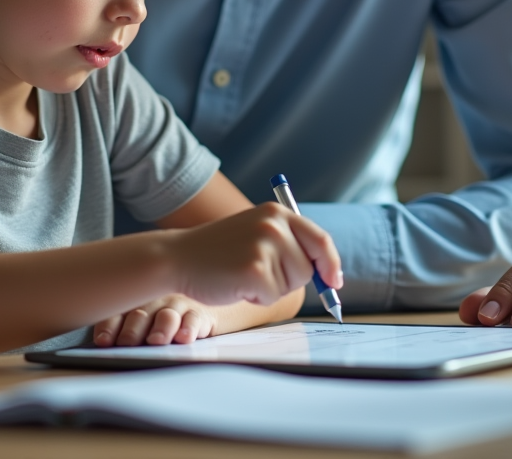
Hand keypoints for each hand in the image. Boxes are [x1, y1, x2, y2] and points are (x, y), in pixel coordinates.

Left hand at [91, 295, 217, 346]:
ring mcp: (177, 305)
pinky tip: (184, 337)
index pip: (117, 314)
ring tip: (156, 341)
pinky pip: (193, 319)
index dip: (109, 327)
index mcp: (134, 303)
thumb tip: (104, 351)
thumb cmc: (162, 322)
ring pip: (166, 315)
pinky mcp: (199, 313)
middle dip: (132, 330)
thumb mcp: (141, 325)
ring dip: (160, 328)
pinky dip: (188, 328)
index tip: (103, 342)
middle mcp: (154, 300)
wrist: (201, 312)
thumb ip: (123, 334)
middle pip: (140, 314)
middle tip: (127, 343)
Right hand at [168, 202, 342, 307]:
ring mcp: (265, 246)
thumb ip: (289, 245)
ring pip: (292, 285)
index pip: (320, 240)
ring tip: (242, 274)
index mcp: (277, 213)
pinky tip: (235, 283)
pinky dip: (256, 298)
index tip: (334, 281)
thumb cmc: (219, 252)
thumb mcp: (257, 234)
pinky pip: (272, 297)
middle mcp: (274, 225)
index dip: (331, 264)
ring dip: (271, 289)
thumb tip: (328, 274)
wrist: (177, 257)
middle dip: (289, 279)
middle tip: (256, 271)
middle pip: (308, 268)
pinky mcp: (255, 270)